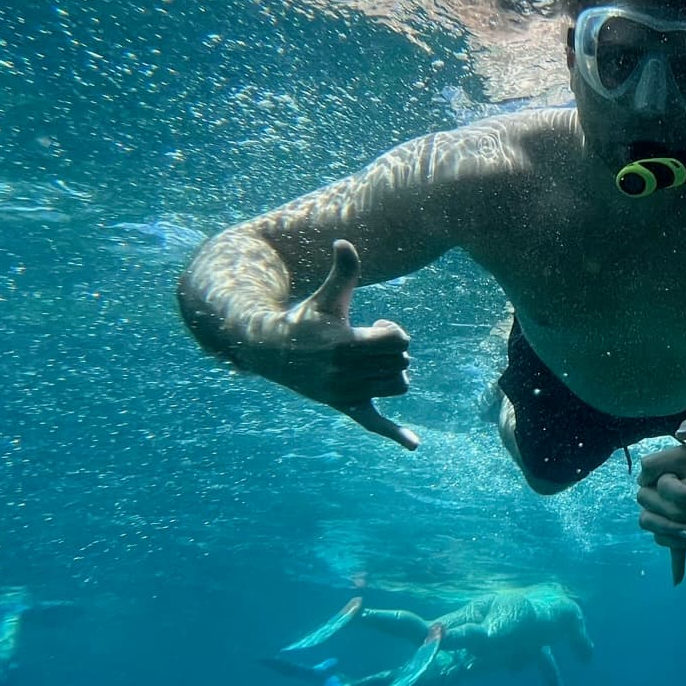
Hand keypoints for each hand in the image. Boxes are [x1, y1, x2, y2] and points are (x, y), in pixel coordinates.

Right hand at [272, 239, 417, 449]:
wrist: (272, 351)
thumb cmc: (305, 319)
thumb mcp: (326, 296)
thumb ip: (343, 270)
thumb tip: (345, 241)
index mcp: (347, 344)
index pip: (399, 339)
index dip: (394, 329)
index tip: (376, 324)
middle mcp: (347, 372)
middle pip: (402, 362)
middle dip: (393, 349)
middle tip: (370, 342)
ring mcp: (346, 392)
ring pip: (398, 385)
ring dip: (392, 371)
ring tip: (371, 361)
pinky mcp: (344, 406)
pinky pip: (373, 423)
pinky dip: (394, 433)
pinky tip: (413, 444)